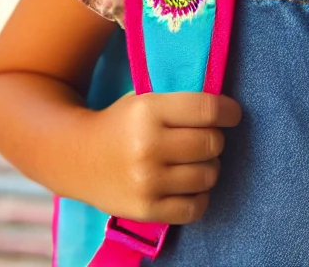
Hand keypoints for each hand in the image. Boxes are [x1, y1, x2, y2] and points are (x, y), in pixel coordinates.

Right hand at [86, 91, 241, 224]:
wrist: (76, 157)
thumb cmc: (120, 123)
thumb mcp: (145, 99)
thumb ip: (180, 102)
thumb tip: (225, 109)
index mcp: (149, 111)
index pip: (208, 110)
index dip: (229, 112)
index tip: (232, 114)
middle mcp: (148, 146)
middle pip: (211, 143)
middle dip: (215, 139)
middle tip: (205, 138)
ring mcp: (147, 181)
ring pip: (208, 175)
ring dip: (209, 167)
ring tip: (195, 161)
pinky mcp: (146, 209)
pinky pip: (195, 207)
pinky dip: (200, 196)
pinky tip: (190, 185)